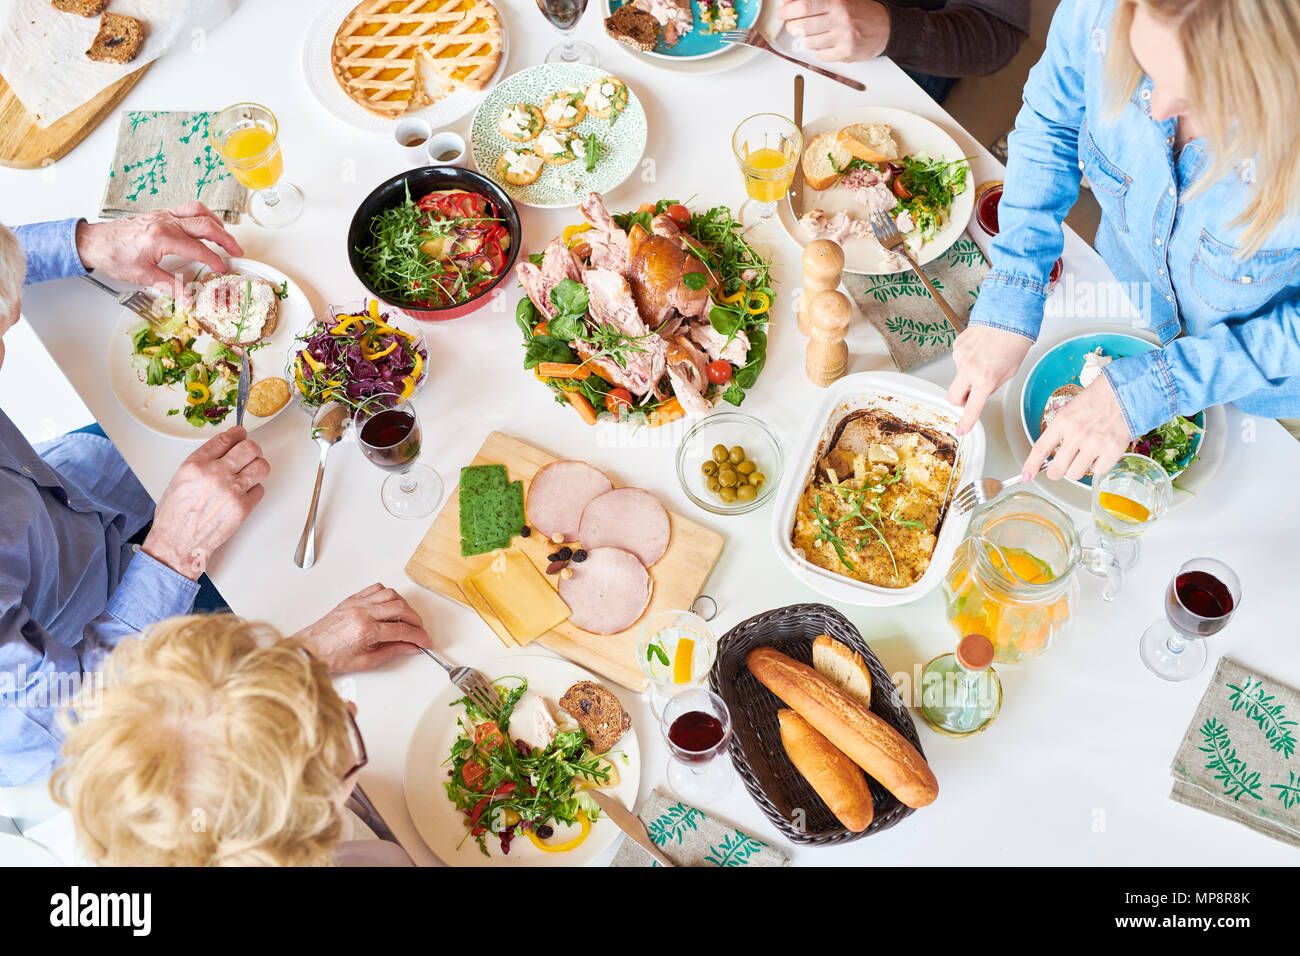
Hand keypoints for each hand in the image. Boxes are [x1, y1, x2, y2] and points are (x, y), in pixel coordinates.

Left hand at [75, 202, 242, 293]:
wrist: (94, 241)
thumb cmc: (114, 255)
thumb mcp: (142, 275)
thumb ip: (169, 285)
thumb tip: (188, 297)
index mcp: (162, 237)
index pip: (198, 247)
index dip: (214, 259)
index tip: (223, 268)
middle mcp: (165, 222)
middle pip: (205, 224)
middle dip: (225, 238)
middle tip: (237, 250)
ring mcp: (163, 215)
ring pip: (198, 211)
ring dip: (216, 222)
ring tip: (225, 236)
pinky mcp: (160, 214)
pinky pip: (187, 209)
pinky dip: (201, 216)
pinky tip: (205, 227)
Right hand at [141, 426, 267, 579]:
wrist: (178, 542)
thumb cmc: (175, 514)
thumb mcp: (181, 478)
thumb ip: (203, 461)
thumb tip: (224, 450)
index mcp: (196, 464)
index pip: (226, 438)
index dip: (237, 434)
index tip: (240, 434)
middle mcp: (216, 474)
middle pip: (250, 448)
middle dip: (252, 450)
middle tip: (249, 454)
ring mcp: (232, 491)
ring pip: (261, 467)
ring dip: (258, 468)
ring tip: (250, 473)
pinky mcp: (243, 507)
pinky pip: (260, 490)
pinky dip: (254, 490)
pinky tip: (243, 494)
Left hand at [295, 584, 431, 673]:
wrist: (309, 649)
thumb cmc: (332, 657)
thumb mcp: (366, 661)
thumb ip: (392, 651)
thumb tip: (410, 647)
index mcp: (365, 630)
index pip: (402, 630)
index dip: (418, 636)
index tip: (425, 641)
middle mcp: (362, 612)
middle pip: (400, 608)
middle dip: (415, 619)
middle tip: (419, 630)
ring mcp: (356, 603)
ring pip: (390, 595)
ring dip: (403, 605)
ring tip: (407, 617)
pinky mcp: (352, 599)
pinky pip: (376, 589)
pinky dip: (388, 595)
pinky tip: (390, 605)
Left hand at [777, 0, 889, 61]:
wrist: (886, 28)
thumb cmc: (862, 12)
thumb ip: (818, 1)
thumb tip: (791, 2)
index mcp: (839, 1)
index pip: (805, 5)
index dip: (788, 10)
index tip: (782, 12)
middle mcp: (841, 19)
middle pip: (803, 26)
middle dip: (792, 26)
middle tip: (792, 25)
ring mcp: (843, 38)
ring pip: (809, 42)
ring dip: (804, 39)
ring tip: (810, 33)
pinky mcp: (846, 53)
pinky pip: (820, 55)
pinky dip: (817, 50)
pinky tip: (823, 43)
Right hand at [947, 325, 1033, 434]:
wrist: (1009, 314)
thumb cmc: (1014, 340)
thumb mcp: (1009, 371)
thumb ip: (991, 386)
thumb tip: (981, 392)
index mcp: (985, 379)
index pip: (971, 409)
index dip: (965, 422)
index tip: (961, 430)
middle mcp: (969, 369)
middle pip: (953, 397)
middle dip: (960, 401)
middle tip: (971, 396)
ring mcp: (960, 357)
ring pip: (958, 377)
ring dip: (968, 375)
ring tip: (986, 360)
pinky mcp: (957, 346)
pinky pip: (959, 361)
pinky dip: (968, 360)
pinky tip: (981, 351)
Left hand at [1023, 376, 1130, 480]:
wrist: (1122, 392)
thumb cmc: (1095, 401)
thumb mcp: (1069, 411)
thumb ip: (1058, 432)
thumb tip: (1048, 455)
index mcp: (1062, 422)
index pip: (1040, 449)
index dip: (1031, 466)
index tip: (1027, 476)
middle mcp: (1076, 434)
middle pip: (1057, 470)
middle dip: (1056, 472)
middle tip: (1062, 466)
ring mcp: (1095, 443)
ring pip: (1075, 474)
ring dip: (1077, 468)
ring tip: (1085, 455)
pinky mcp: (1113, 450)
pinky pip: (1097, 471)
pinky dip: (1098, 465)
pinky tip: (1101, 453)